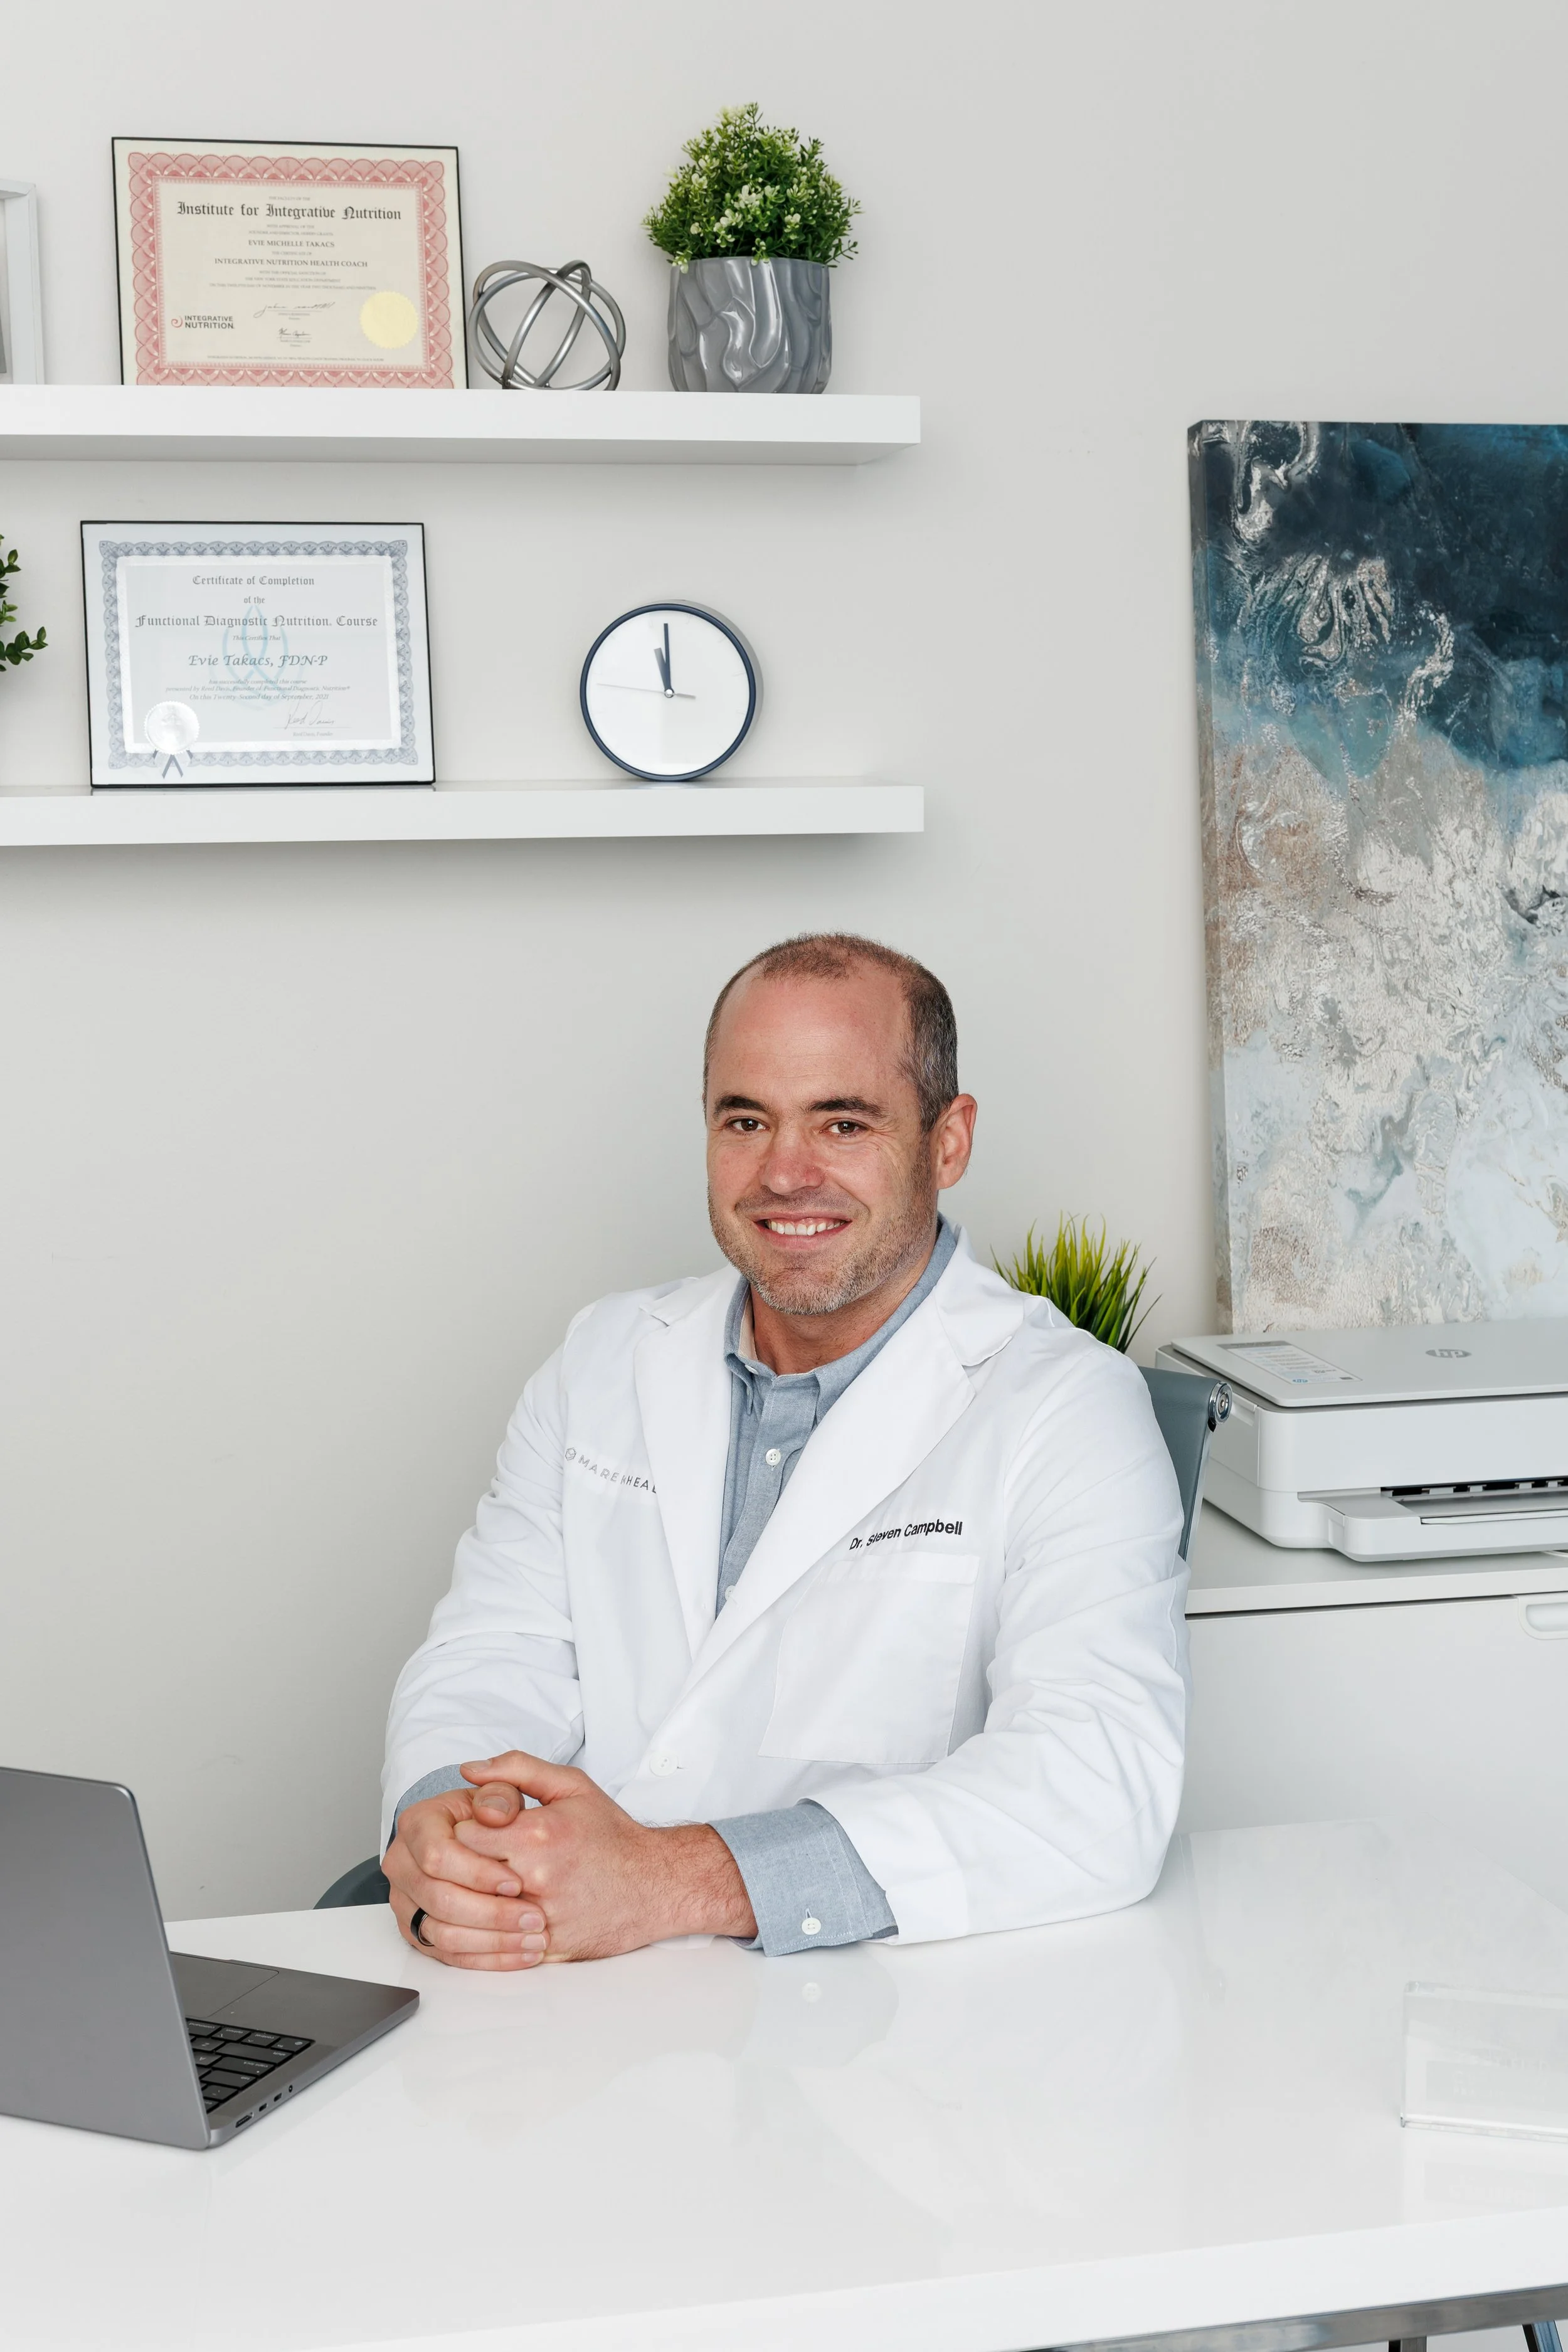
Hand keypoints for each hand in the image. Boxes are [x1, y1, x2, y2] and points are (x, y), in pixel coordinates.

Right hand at [383, 1786, 549, 1970]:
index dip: (477, 1873)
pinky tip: (521, 1954)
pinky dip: (487, 1959)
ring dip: (493, 1941)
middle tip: (533, 1917)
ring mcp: (405, 1900)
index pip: (438, 1856)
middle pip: (439, 1899)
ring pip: (443, 1932)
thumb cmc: (491, 1815)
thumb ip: (501, 1792)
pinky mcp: (417, 1930)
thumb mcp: (501, 1793)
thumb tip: (492, 1812)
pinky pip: (448, 1954)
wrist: (478, 1839)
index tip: (517, 1883)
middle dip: (491, 1912)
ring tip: (534, 1940)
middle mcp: (402, 1863)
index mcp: (417, 1823)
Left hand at [452, 1751, 757, 1960]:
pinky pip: (495, 1948)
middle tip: (471, 1862)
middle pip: (463, 1877)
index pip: (464, 1835)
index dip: (463, 1832)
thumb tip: (468, 1769)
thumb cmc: (611, 1834)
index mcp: (537, 1835)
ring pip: (473, 1918)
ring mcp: (540, 1919)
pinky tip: (493, 1919)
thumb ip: (517, 1769)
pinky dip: (487, 1936)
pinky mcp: (546, 1949)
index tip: (475, 1831)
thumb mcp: (571, 1786)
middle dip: (461, 1869)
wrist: (654, 1884)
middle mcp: (536, 1878)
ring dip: (469, 1905)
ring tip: (478, 1890)